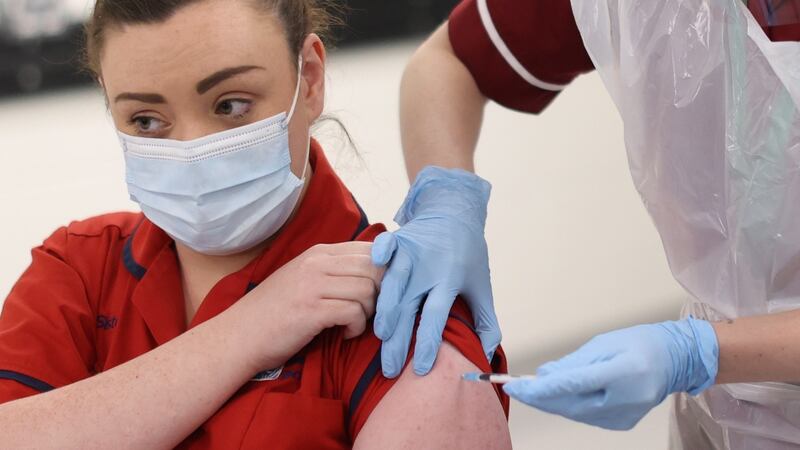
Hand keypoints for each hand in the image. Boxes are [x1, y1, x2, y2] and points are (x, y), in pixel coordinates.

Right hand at [239, 242, 383, 371]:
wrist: (239, 335)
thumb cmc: (275, 312)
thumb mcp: (304, 278)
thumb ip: (334, 270)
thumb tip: (376, 271)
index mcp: (318, 252)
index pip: (370, 248)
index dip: (385, 270)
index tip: (381, 292)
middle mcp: (317, 263)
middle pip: (375, 267)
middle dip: (382, 293)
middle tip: (369, 311)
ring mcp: (313, 285)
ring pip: (368, 289)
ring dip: (369, 312)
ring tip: (353, 323)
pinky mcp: (312, 311)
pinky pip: (354, 312)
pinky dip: (357, 327)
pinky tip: (345, 333)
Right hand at [372, 166, 500, 377]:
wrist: (455, 212)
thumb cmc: (468, 255)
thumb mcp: (481, 287)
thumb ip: (486, 322)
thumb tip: (485, 354)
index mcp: (450, 280)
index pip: (436, 317)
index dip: (428, 343)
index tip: (422, 368)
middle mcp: (429, 267)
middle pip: (409, 307)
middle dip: (398, 340)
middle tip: (389, 368)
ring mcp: (411, 252)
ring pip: (391, 285)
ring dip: (383, 311)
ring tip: (378, 337)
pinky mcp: (397, 239)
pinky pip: (383, 249)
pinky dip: (376, 259)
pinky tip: (365, 278)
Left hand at [503, 318, 718, 429]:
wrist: (675, 360)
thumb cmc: (641, 344)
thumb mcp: (603, 343)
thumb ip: (572, 363)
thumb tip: (543, 376)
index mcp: (622, 373)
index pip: (572, 385)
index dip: (540, 389)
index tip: (515, 387)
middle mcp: (624, 399)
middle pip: (570, 405)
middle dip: (538, 398)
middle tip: (514, 389)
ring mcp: (624, 416)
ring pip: (575, 414)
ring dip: (550, 402)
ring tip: (529, 390)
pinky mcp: (621, 423)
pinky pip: (586, 417)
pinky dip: (568, 406)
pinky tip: (556, 396)